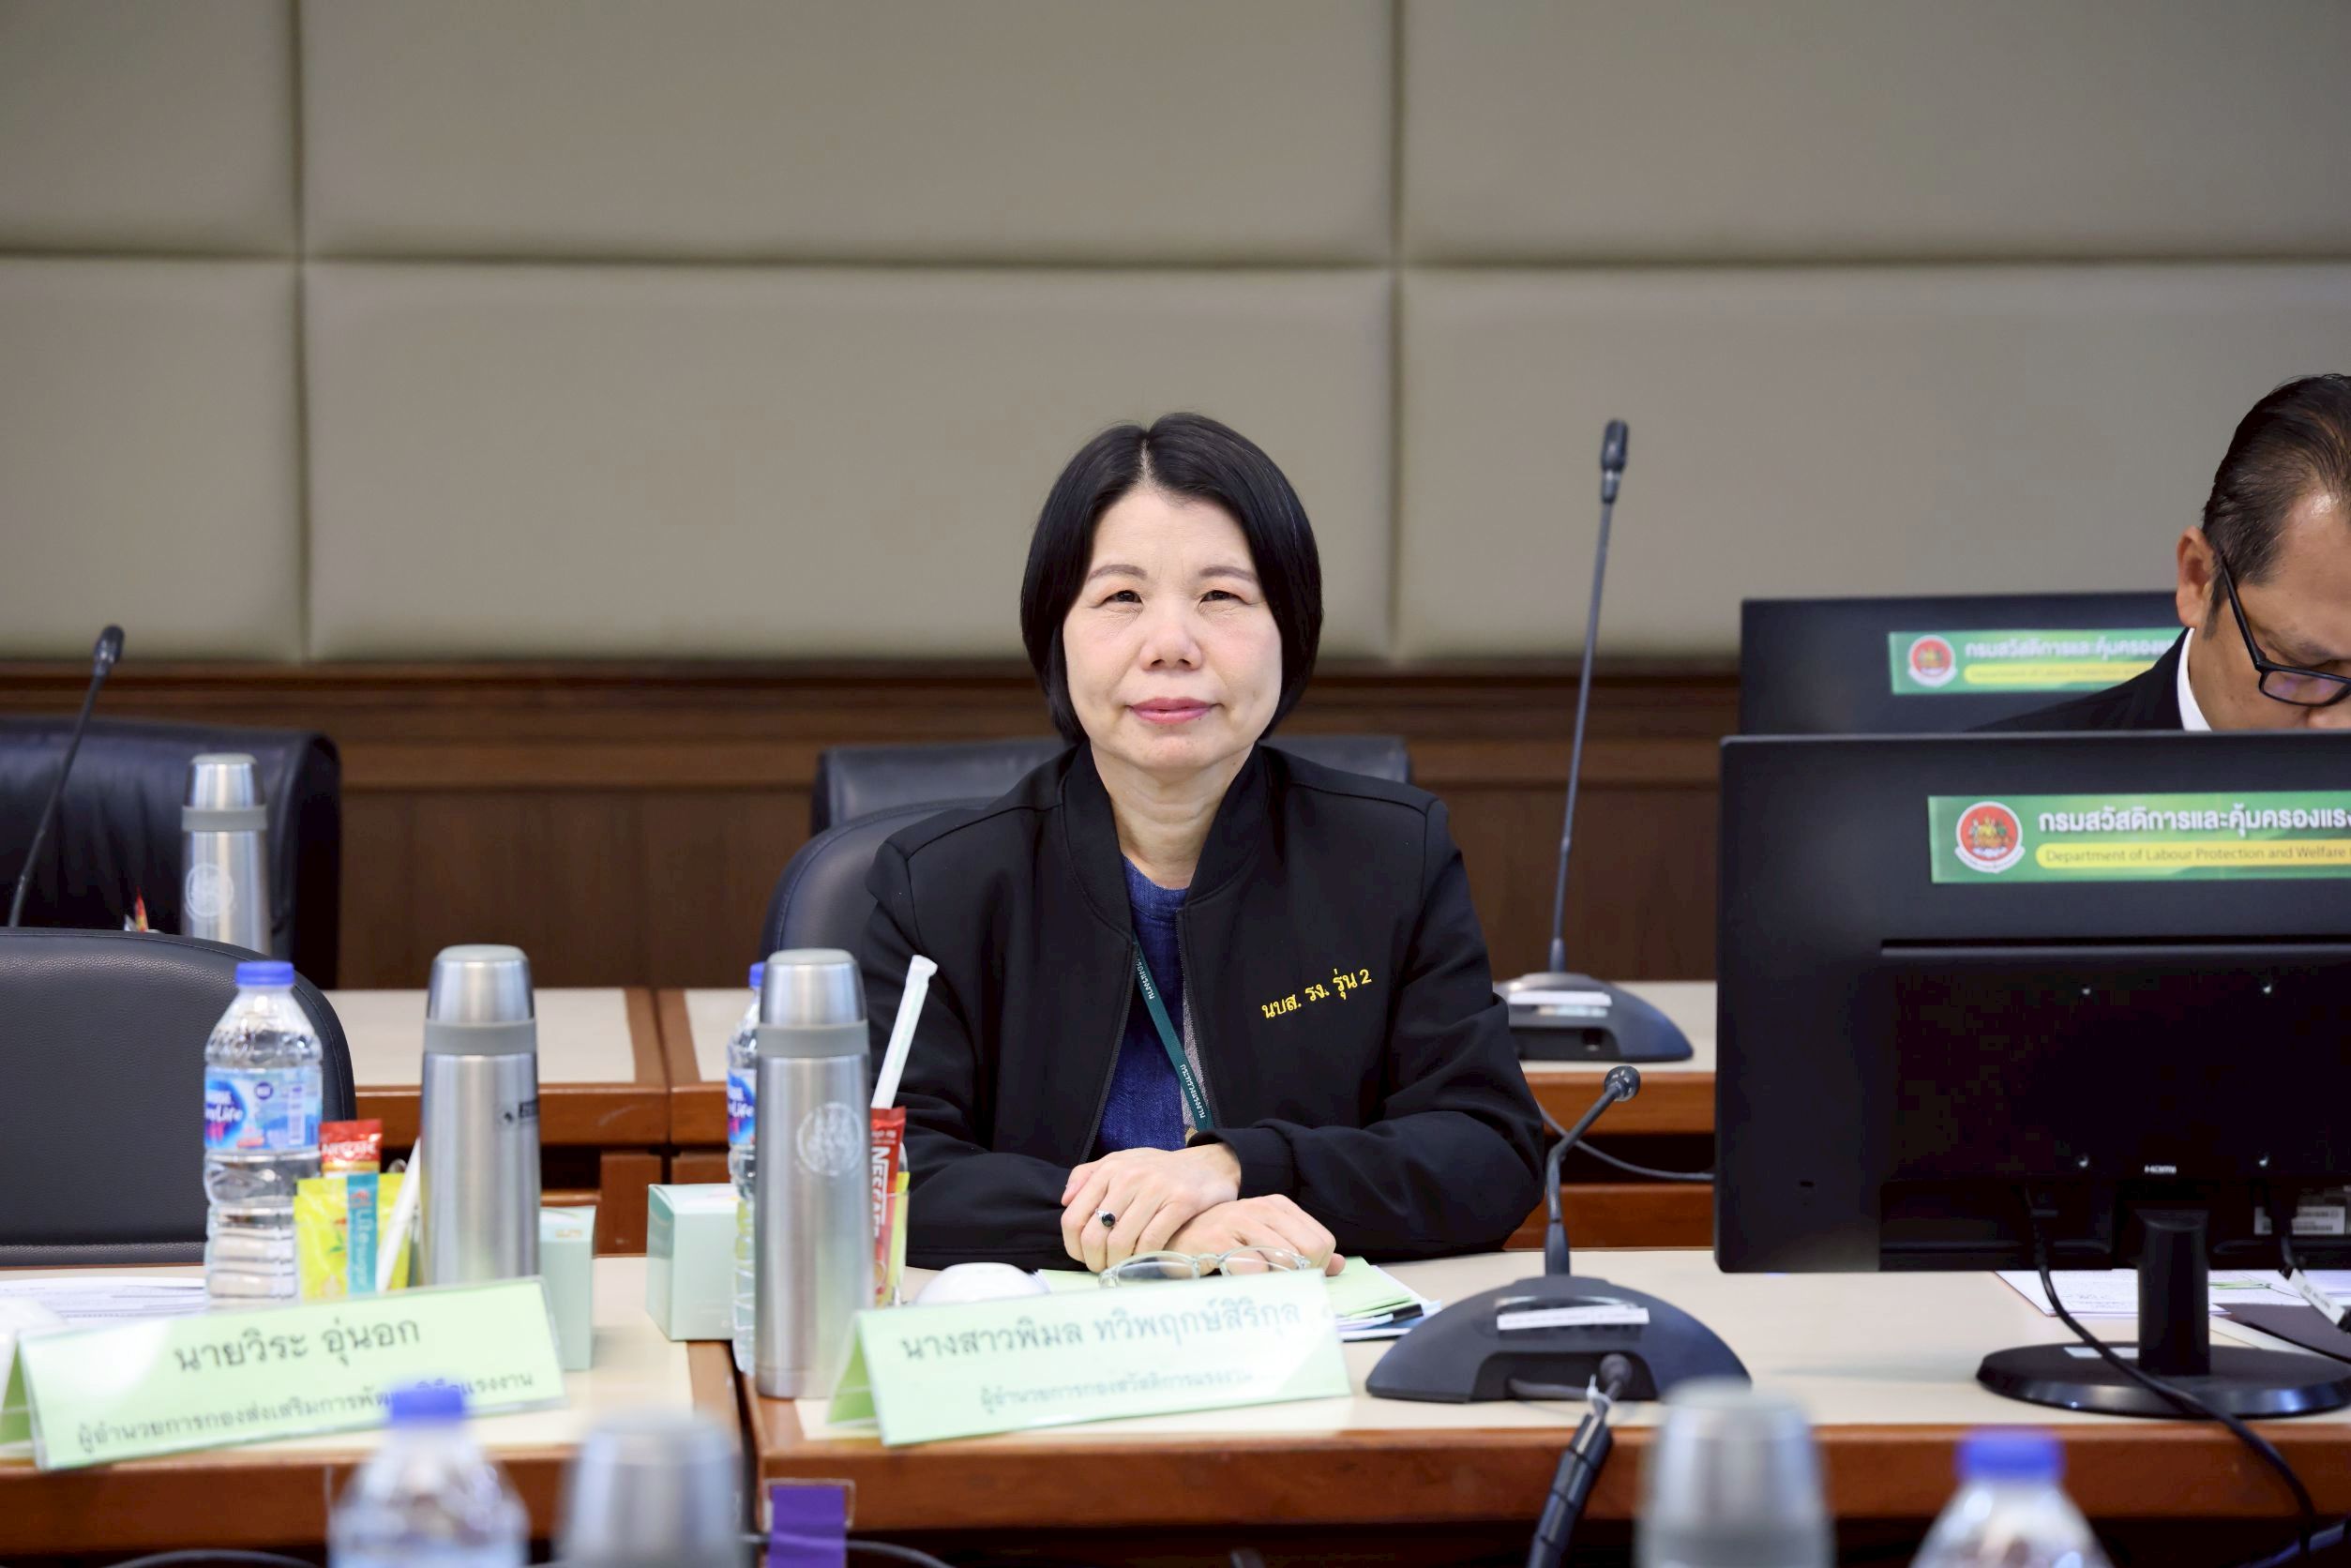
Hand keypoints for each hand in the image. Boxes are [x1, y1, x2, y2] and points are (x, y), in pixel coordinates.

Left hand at [1060, 1144, 1242, 1271]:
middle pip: (1094, 1235)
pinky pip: (1151, 1241)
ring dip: (1117, 1264)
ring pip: (1120, 1241)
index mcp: (1109, 1169)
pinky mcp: (1180, 1203)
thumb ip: (1088, 1176)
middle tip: (1103, 1268)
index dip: (1073, 1246)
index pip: (1074, 1217)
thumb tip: (1065, 1200)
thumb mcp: (1121, 1162)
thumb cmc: (1159, 1169)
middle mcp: (1129, 1177)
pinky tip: (1143, 1260)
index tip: (1083, 1257)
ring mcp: (1155, 1189)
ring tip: (1121, 1268)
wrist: (1210, 1164)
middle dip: (1094, 1261)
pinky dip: (1142, 1258)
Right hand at [1166, 1196, 1344, 1275]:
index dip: (1315, 1268)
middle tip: (1281, 1287)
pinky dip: (1255, 1286)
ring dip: (1279, 1283)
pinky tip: (1241, 1285)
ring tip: (1261, 1287)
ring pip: (1286, 1260)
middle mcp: (1261, 1208)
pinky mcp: (1217, 1242)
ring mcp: (1238, 1222)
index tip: (1296, 1278)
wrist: (1172, 1238)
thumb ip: (1301, 1250)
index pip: (1323, 1241)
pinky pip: (1254, 1270)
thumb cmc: (1222, 1241)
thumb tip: (1339, 1265)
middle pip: (1310, 1251)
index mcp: (1278, 1206)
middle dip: (1302, 1276)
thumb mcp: (1265, 1239)